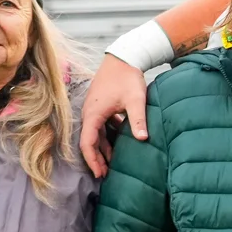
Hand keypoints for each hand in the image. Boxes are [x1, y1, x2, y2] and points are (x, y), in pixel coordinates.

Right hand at [81, 54, 147, 177]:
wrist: (124, 56)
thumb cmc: (128, 77)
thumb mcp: (135, 100)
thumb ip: (138, 120)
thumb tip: (143, 139)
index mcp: (94, 114)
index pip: (87, 143)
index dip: (92, 160)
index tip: (100, 173)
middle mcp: (90, 112)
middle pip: (90, 141)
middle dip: (97, 158)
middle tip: (105, 174)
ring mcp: (94, 108)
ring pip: (96, 133)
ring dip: (103, 148)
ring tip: (112, 163)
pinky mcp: (101, 105)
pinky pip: (101, 125)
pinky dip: (107, 136)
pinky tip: (119, 143)